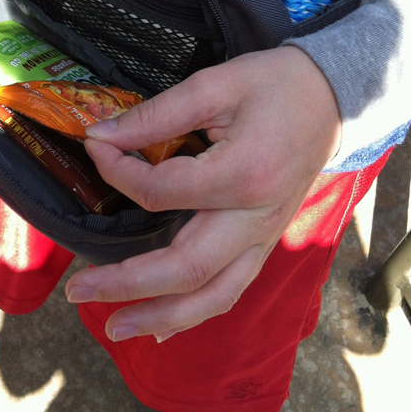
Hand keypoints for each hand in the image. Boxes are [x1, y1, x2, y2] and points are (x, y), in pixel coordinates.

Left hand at [65, 46, 341, 340]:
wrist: (334, 99)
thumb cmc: (276, 85)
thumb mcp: (215, 84)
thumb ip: (156, 115)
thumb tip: (100, 136)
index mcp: (242, 176)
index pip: (161, 191)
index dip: (117, 172)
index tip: (95, 147)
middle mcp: (255, 219)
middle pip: (185, 268)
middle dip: (127, 285)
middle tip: (77, 290)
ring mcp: (264, 237)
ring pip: (212, 295)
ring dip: (161, 316)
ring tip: (114, 327)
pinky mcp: (265, 242)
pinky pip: (231, 290)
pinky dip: (195, 313)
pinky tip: (162, 327)